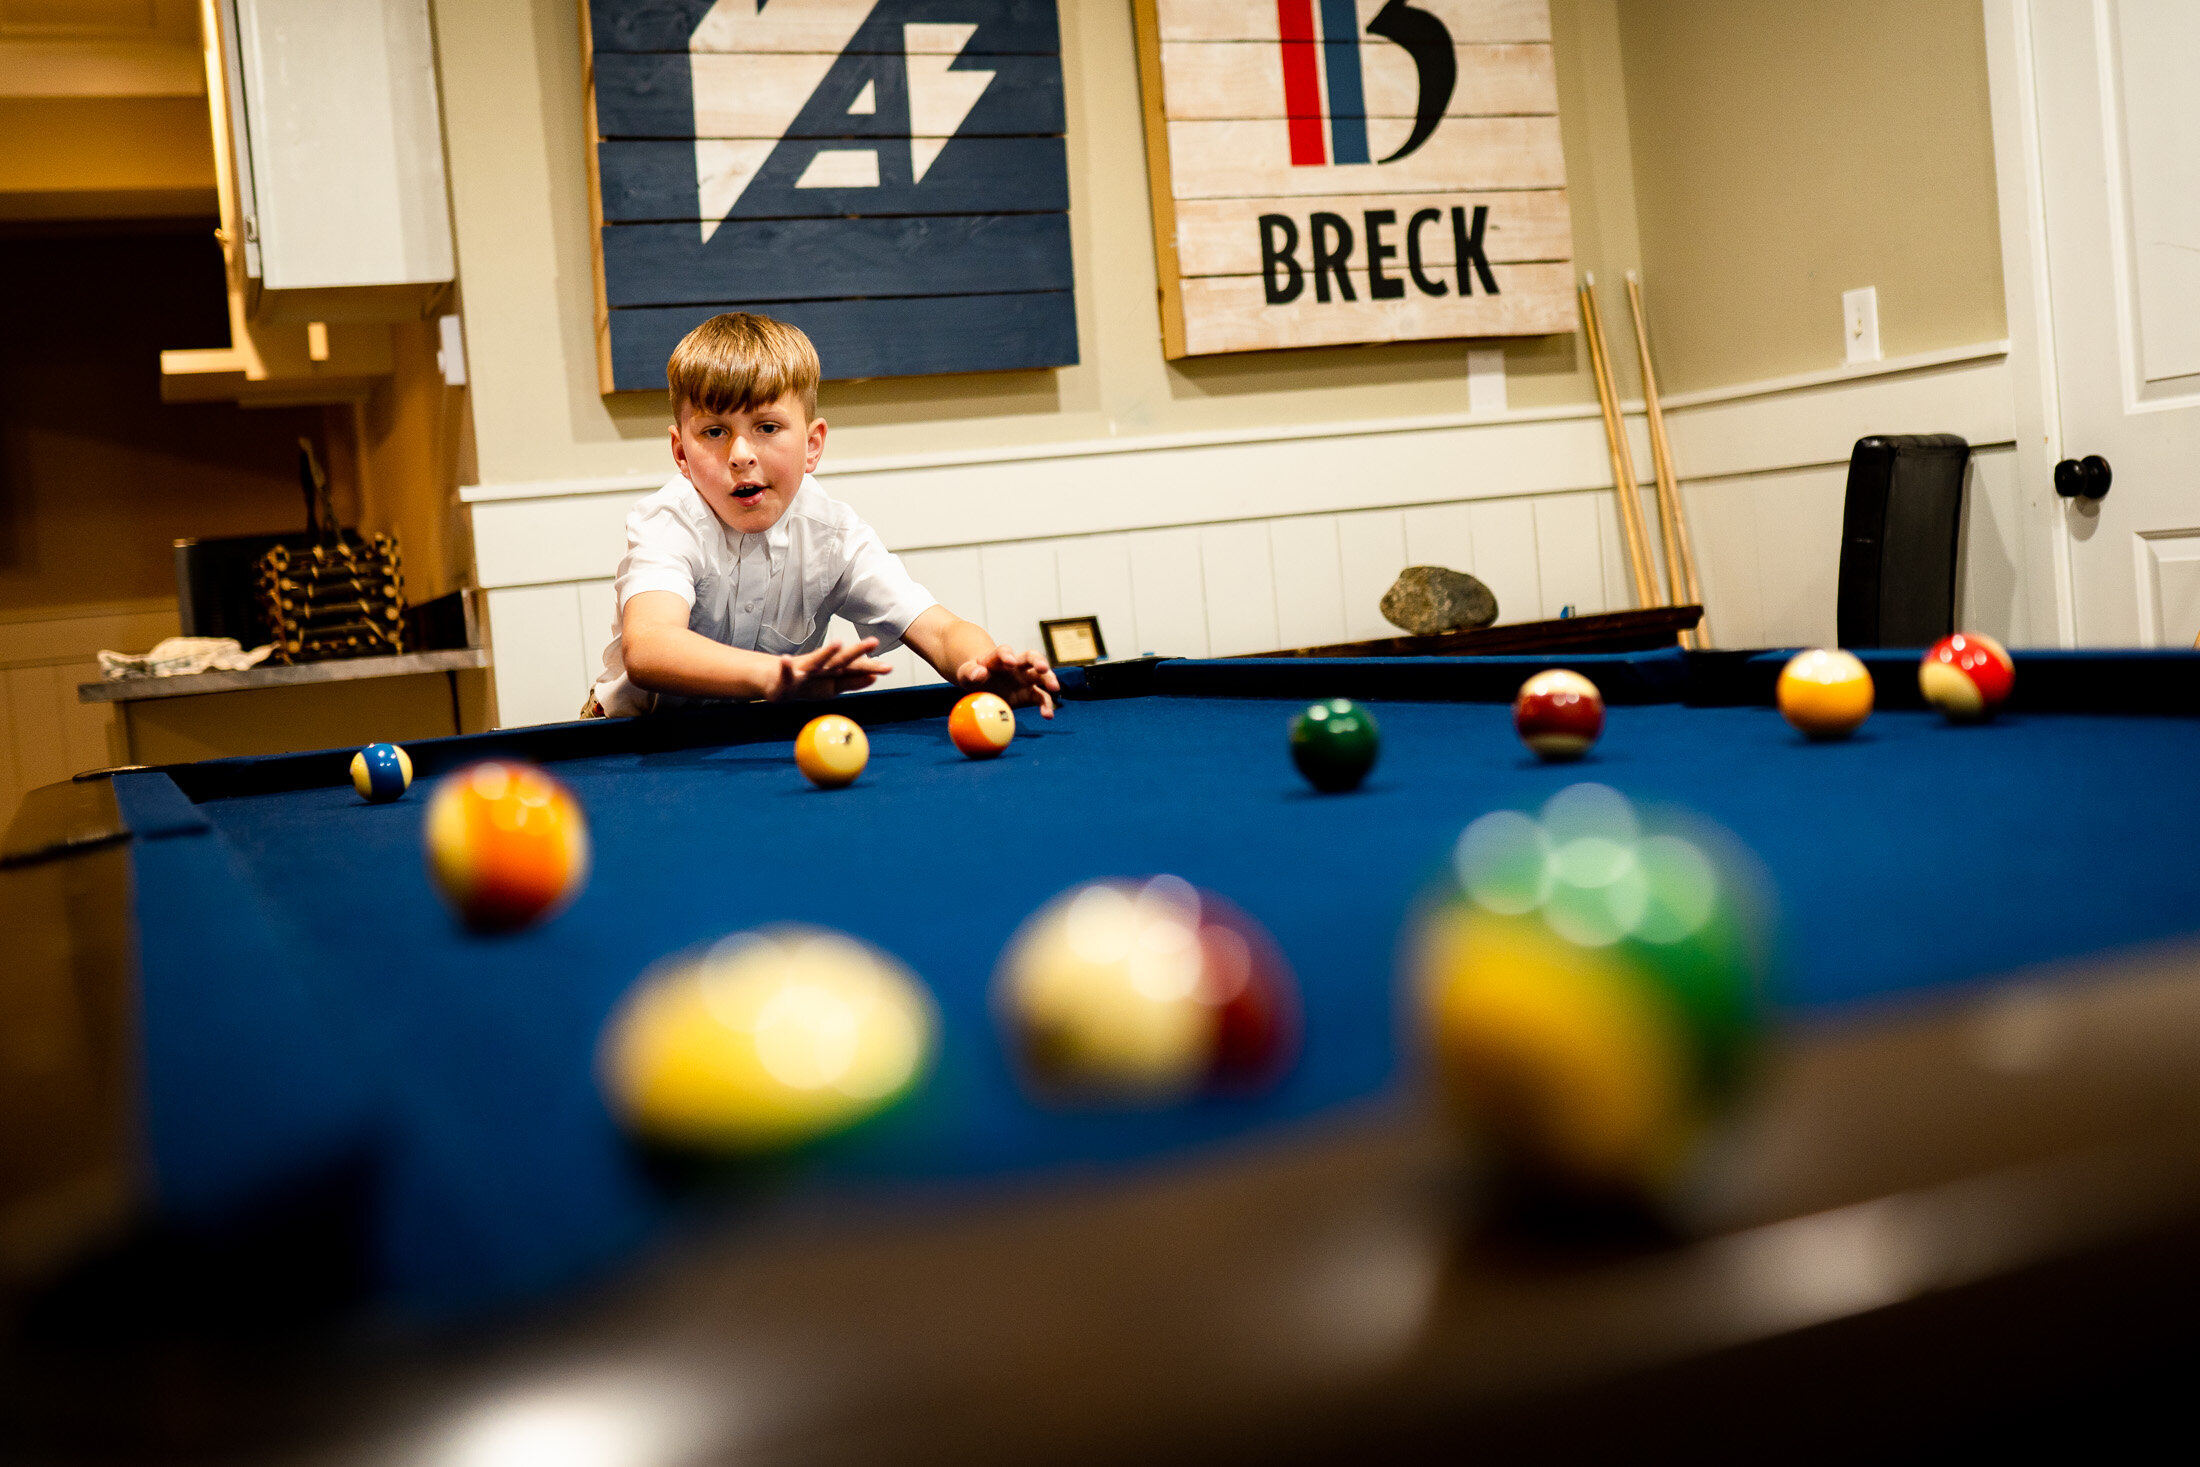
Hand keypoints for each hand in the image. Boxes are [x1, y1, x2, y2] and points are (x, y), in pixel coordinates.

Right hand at [764, 638, 891, 701]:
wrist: (776, 681)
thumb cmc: (806, 683)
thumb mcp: (832, 687)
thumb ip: (852, 682)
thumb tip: (874, 677)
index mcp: (832, 672)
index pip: (855, 668)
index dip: (871, 667)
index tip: (888, 667)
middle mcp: (821, 668)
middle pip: (841, 660)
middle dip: (857, 652)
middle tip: (873, 642)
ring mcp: (803, 671)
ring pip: (816, 661)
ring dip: (826, 652)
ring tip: (838, 643)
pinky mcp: (786, 676)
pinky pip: (786, 672)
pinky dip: (786, 667)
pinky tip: (786, 660)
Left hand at [955, 644, 1060, 717]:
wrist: (981, 684)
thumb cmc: (972, 674)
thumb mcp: (965, 673)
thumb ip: (970, 672)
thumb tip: (979, 673)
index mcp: (998, 658)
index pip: (1004, 652)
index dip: (1007, 656)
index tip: (1010, 662)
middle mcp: (1017, 665)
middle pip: (1031, 657)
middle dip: (1039, 661)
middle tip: (1043, 668)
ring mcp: (1025, 678)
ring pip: (1042, 676)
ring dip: (1049, 680)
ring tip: (1054, 689)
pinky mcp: (1029, 694)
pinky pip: (1041, 698)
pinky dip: (1046, 705)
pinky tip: (1048, 715)